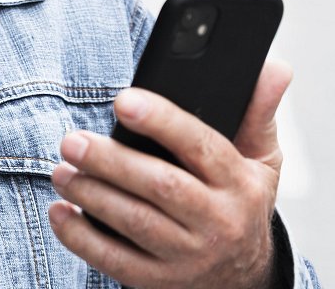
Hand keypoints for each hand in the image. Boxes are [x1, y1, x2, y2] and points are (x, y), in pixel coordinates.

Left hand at [48, 60, 292, 288]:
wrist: (247, 277)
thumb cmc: (243, 200)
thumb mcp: (262, 159)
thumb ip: (259, 111)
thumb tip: (274, 67)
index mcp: (240, 184)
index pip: (201, 146)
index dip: (161, 121)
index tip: (123, 101)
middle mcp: (218, 222)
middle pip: (161, 187)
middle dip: (111, 162)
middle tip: (72, 141)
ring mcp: (189, 256)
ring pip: (135, 223)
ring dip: (91, 196)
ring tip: (61, 171)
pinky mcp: (161, 281)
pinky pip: (116, 262)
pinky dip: (82, 239)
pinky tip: (60, 213)